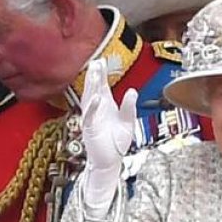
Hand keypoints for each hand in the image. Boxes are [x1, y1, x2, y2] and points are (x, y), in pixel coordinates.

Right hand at [81, 59, 136, 173]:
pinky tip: (96, 98)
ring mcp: (92, 119)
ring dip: (91, 86)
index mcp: (106, 106)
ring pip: (89, 99)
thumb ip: (129, 107)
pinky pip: (89, 116)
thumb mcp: (128, 122)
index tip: (101, 61)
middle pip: (94, 89)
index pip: (102, 86)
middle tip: (96, 62)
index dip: (101, 74)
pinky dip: (92, 107)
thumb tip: (133, 91)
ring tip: (94, 73)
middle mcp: (97, 110)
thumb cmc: (117, 142)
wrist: (110, 161)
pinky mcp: (90, 129)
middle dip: (95, 76)